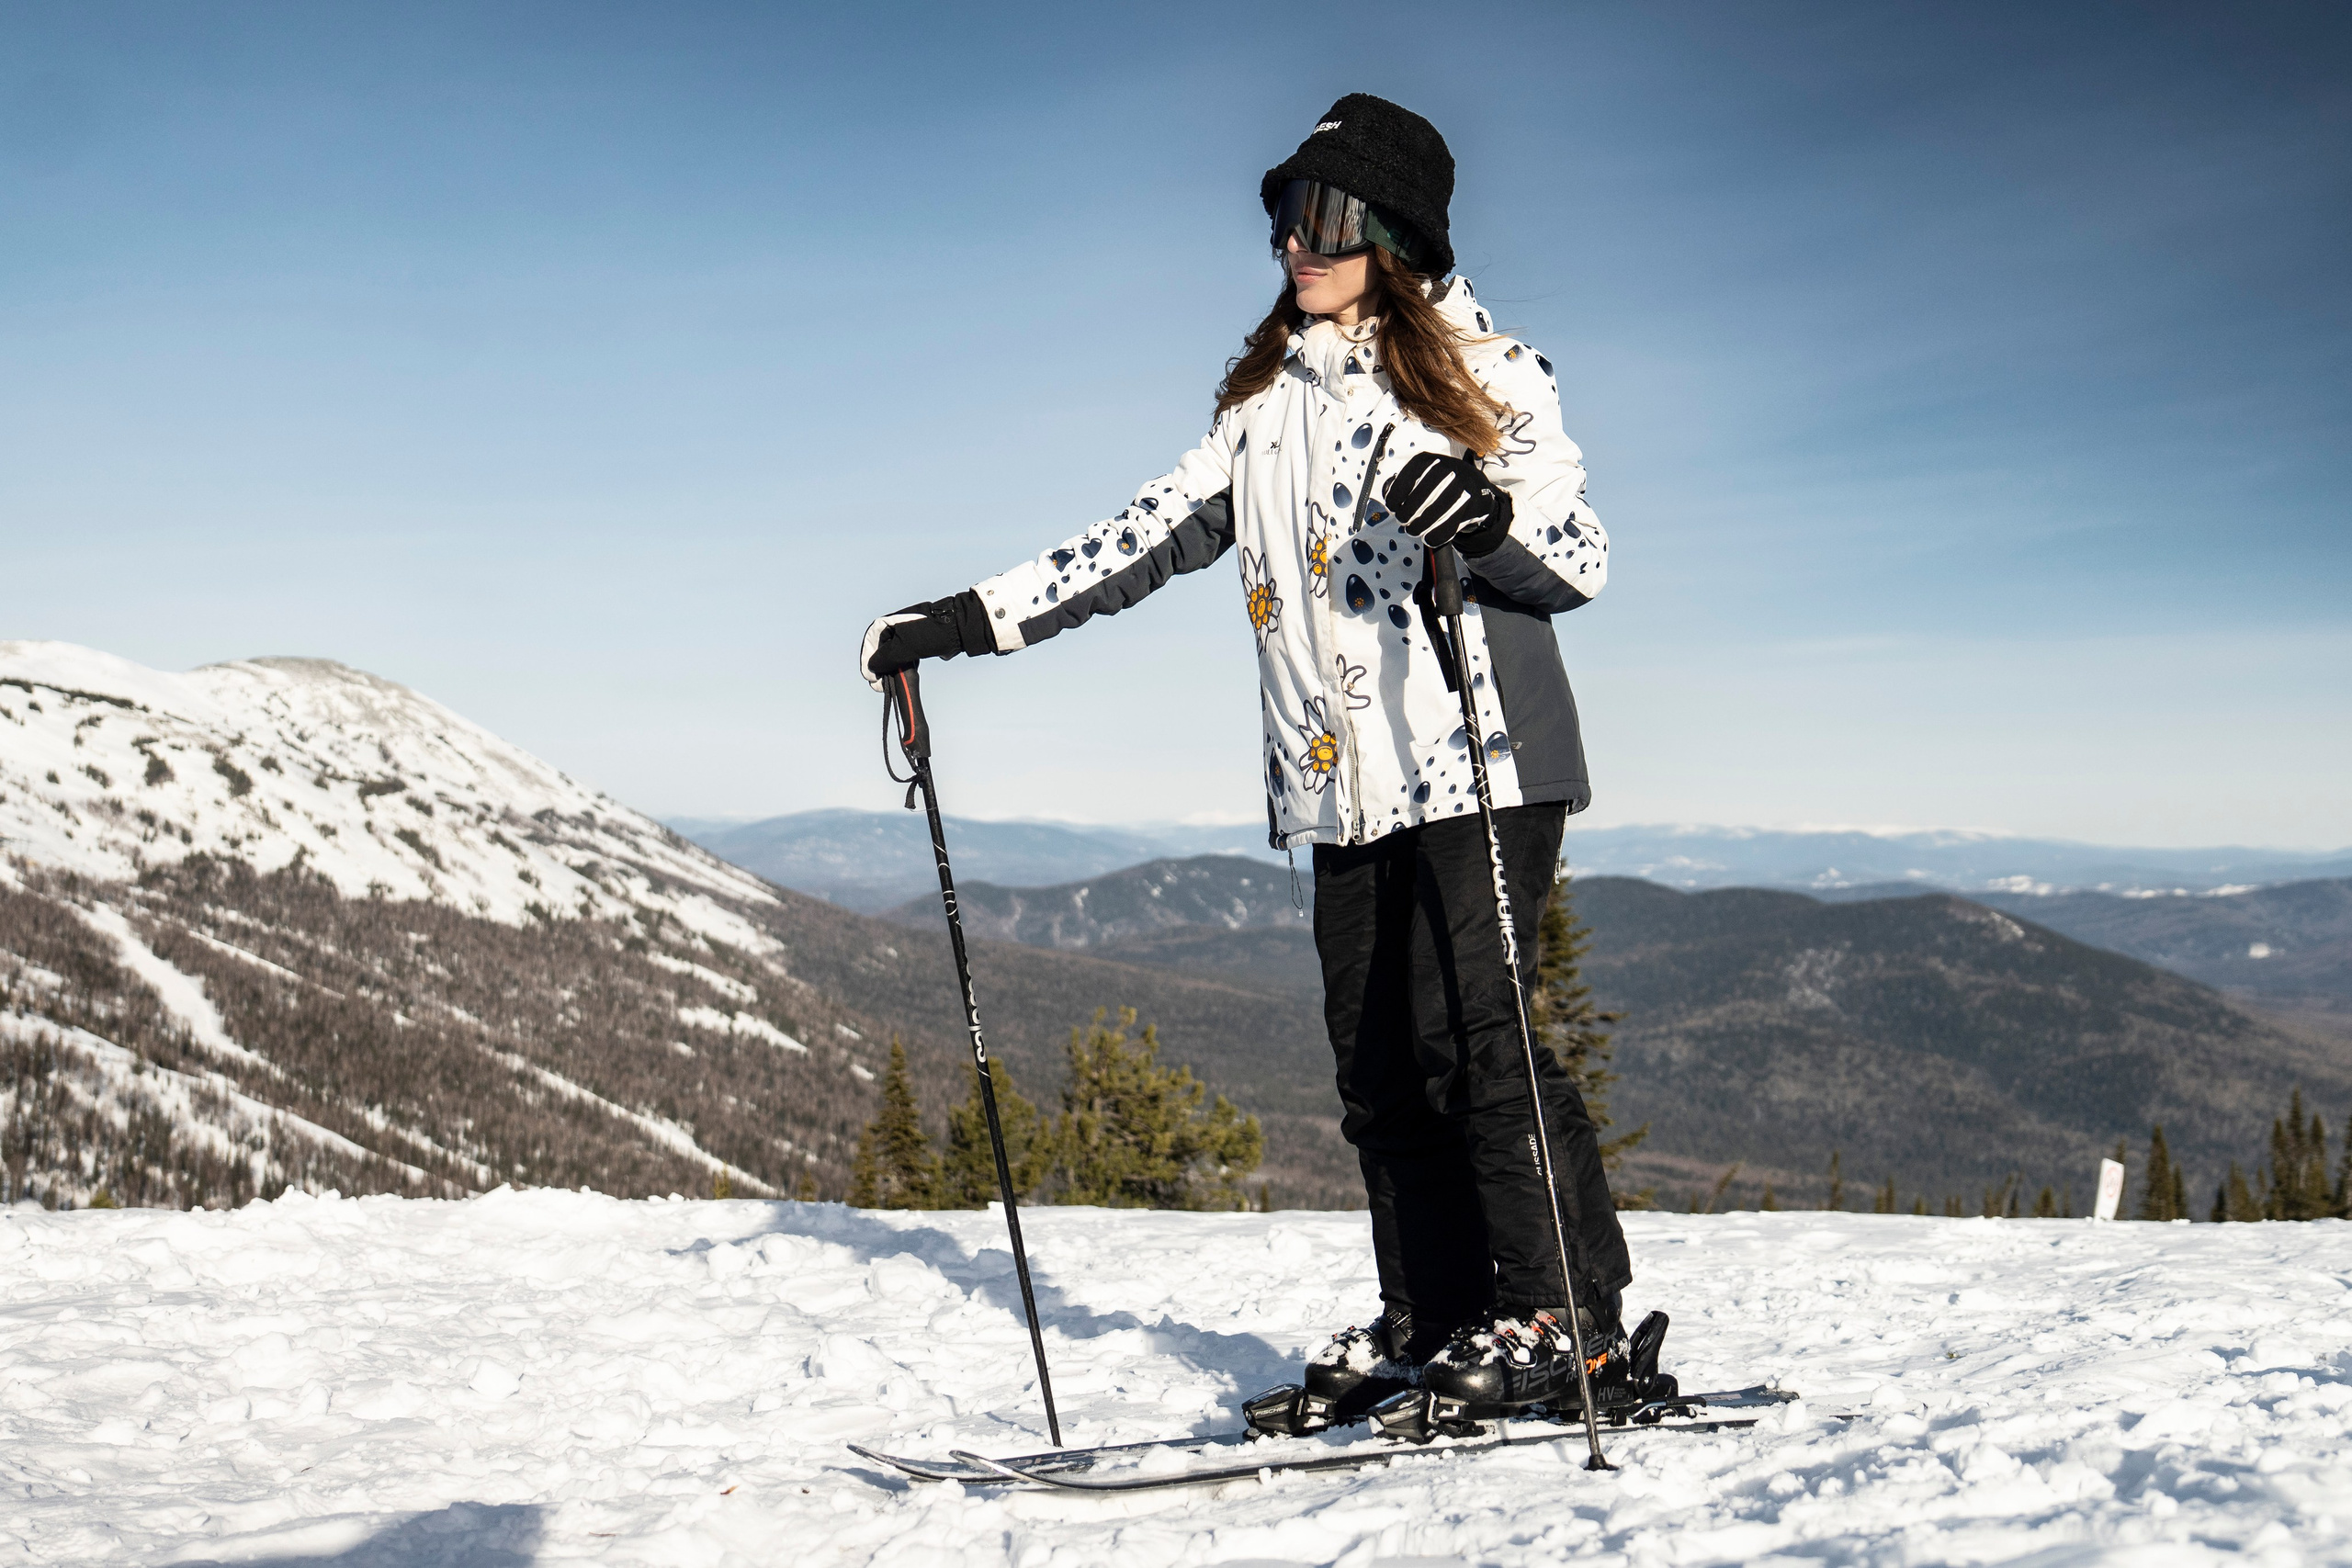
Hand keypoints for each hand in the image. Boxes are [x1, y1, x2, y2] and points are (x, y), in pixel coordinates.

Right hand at [860, 594, 980, 690]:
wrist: (956, 629)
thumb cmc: (929, 634)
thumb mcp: (903, 647)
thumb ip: (885, 658)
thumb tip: (872, 668)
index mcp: (887, 623)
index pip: (870, 642)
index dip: (867, 660)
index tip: (869, 677)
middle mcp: (893, 627)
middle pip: (879, 650)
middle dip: (878, 668)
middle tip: (879, 685)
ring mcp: (904, 635)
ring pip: (891, 655)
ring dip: (889, 669)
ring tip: (888, 685)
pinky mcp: (915, 643)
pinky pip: (903, 656)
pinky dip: (900, 667)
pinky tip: (901, 677)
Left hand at [1381, 451, 1511, 554]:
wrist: (1477, 490)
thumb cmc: (1440, 486)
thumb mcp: (1421, 476)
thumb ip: (1403, 485)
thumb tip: (1389, 499)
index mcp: (1428, 460)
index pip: (1406, 478)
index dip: (1395, 497)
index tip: (1393, 509)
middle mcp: (1447, 468)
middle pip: (1421, 496)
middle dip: (1407, 514)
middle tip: (1404, 522)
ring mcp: (1463, 484)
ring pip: (1436, 511)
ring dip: (1420, 526)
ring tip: (1414, 531)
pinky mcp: (1474, 502)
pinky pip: (1452, 523)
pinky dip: (1437, 534)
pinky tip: (1429, 537)